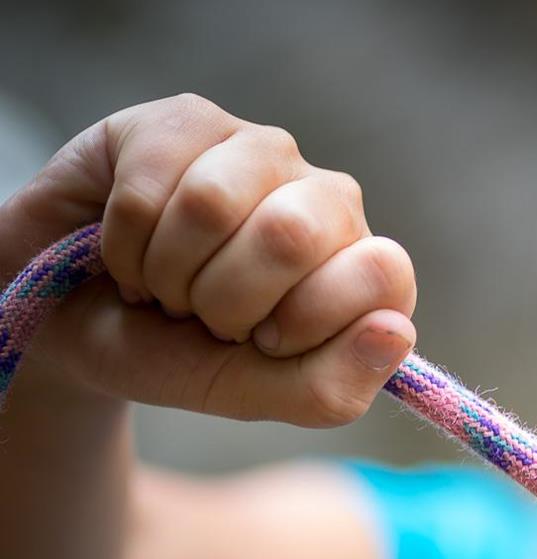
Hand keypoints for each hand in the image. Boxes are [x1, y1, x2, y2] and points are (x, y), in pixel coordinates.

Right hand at [1, 93, 414, 426]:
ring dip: (166, 272)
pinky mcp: (185, 121)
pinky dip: (123, 244)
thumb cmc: (178, 355)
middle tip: (204, 315)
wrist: (76, 328)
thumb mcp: (253, 394)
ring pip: (210, 204)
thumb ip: (332, 387)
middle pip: (290, 234)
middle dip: (224, 300)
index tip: (264, 343)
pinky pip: (147, 184)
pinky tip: (128, 248)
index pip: (382, 272)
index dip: (307, 322)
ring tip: (164, 284)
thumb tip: (395, 331)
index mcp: (363, 267)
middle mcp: (326, 198)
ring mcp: (260, 151)